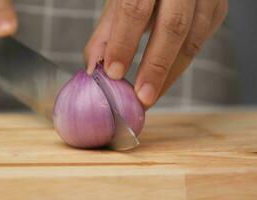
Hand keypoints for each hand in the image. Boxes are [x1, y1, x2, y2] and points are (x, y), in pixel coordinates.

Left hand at [85, 0, 227, 107]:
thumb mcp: (119, 3)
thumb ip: (106, 34)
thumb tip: (93, 69)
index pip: (136, 8)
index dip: (124, 41)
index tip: (114, 73)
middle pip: (173, 26)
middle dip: (156, 66)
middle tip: (142, 97)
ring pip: (193, 38)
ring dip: (171, 73)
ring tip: (152, 95)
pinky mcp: (217, 8)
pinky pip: (202, 40)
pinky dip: (182, 64)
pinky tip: (166, 77)